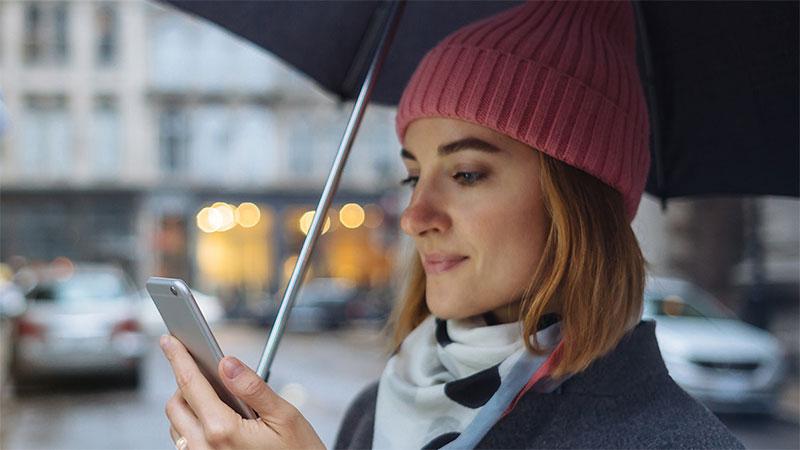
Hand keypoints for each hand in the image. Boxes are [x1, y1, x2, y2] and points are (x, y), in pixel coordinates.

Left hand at [160, 334, 325, 449]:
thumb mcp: (285, 416)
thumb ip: (253, 387)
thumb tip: (227, 363)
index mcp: (223, 431)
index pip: (191, 384)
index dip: (178, 358)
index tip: (169, 340)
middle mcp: (204, 449)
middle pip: (176, 404)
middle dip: (185, 383)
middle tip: (208, 373)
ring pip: (176, 425)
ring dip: (188, 407)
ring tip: (219, 401)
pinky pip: (184, 444)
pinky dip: (193, 426)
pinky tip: (217, 423)